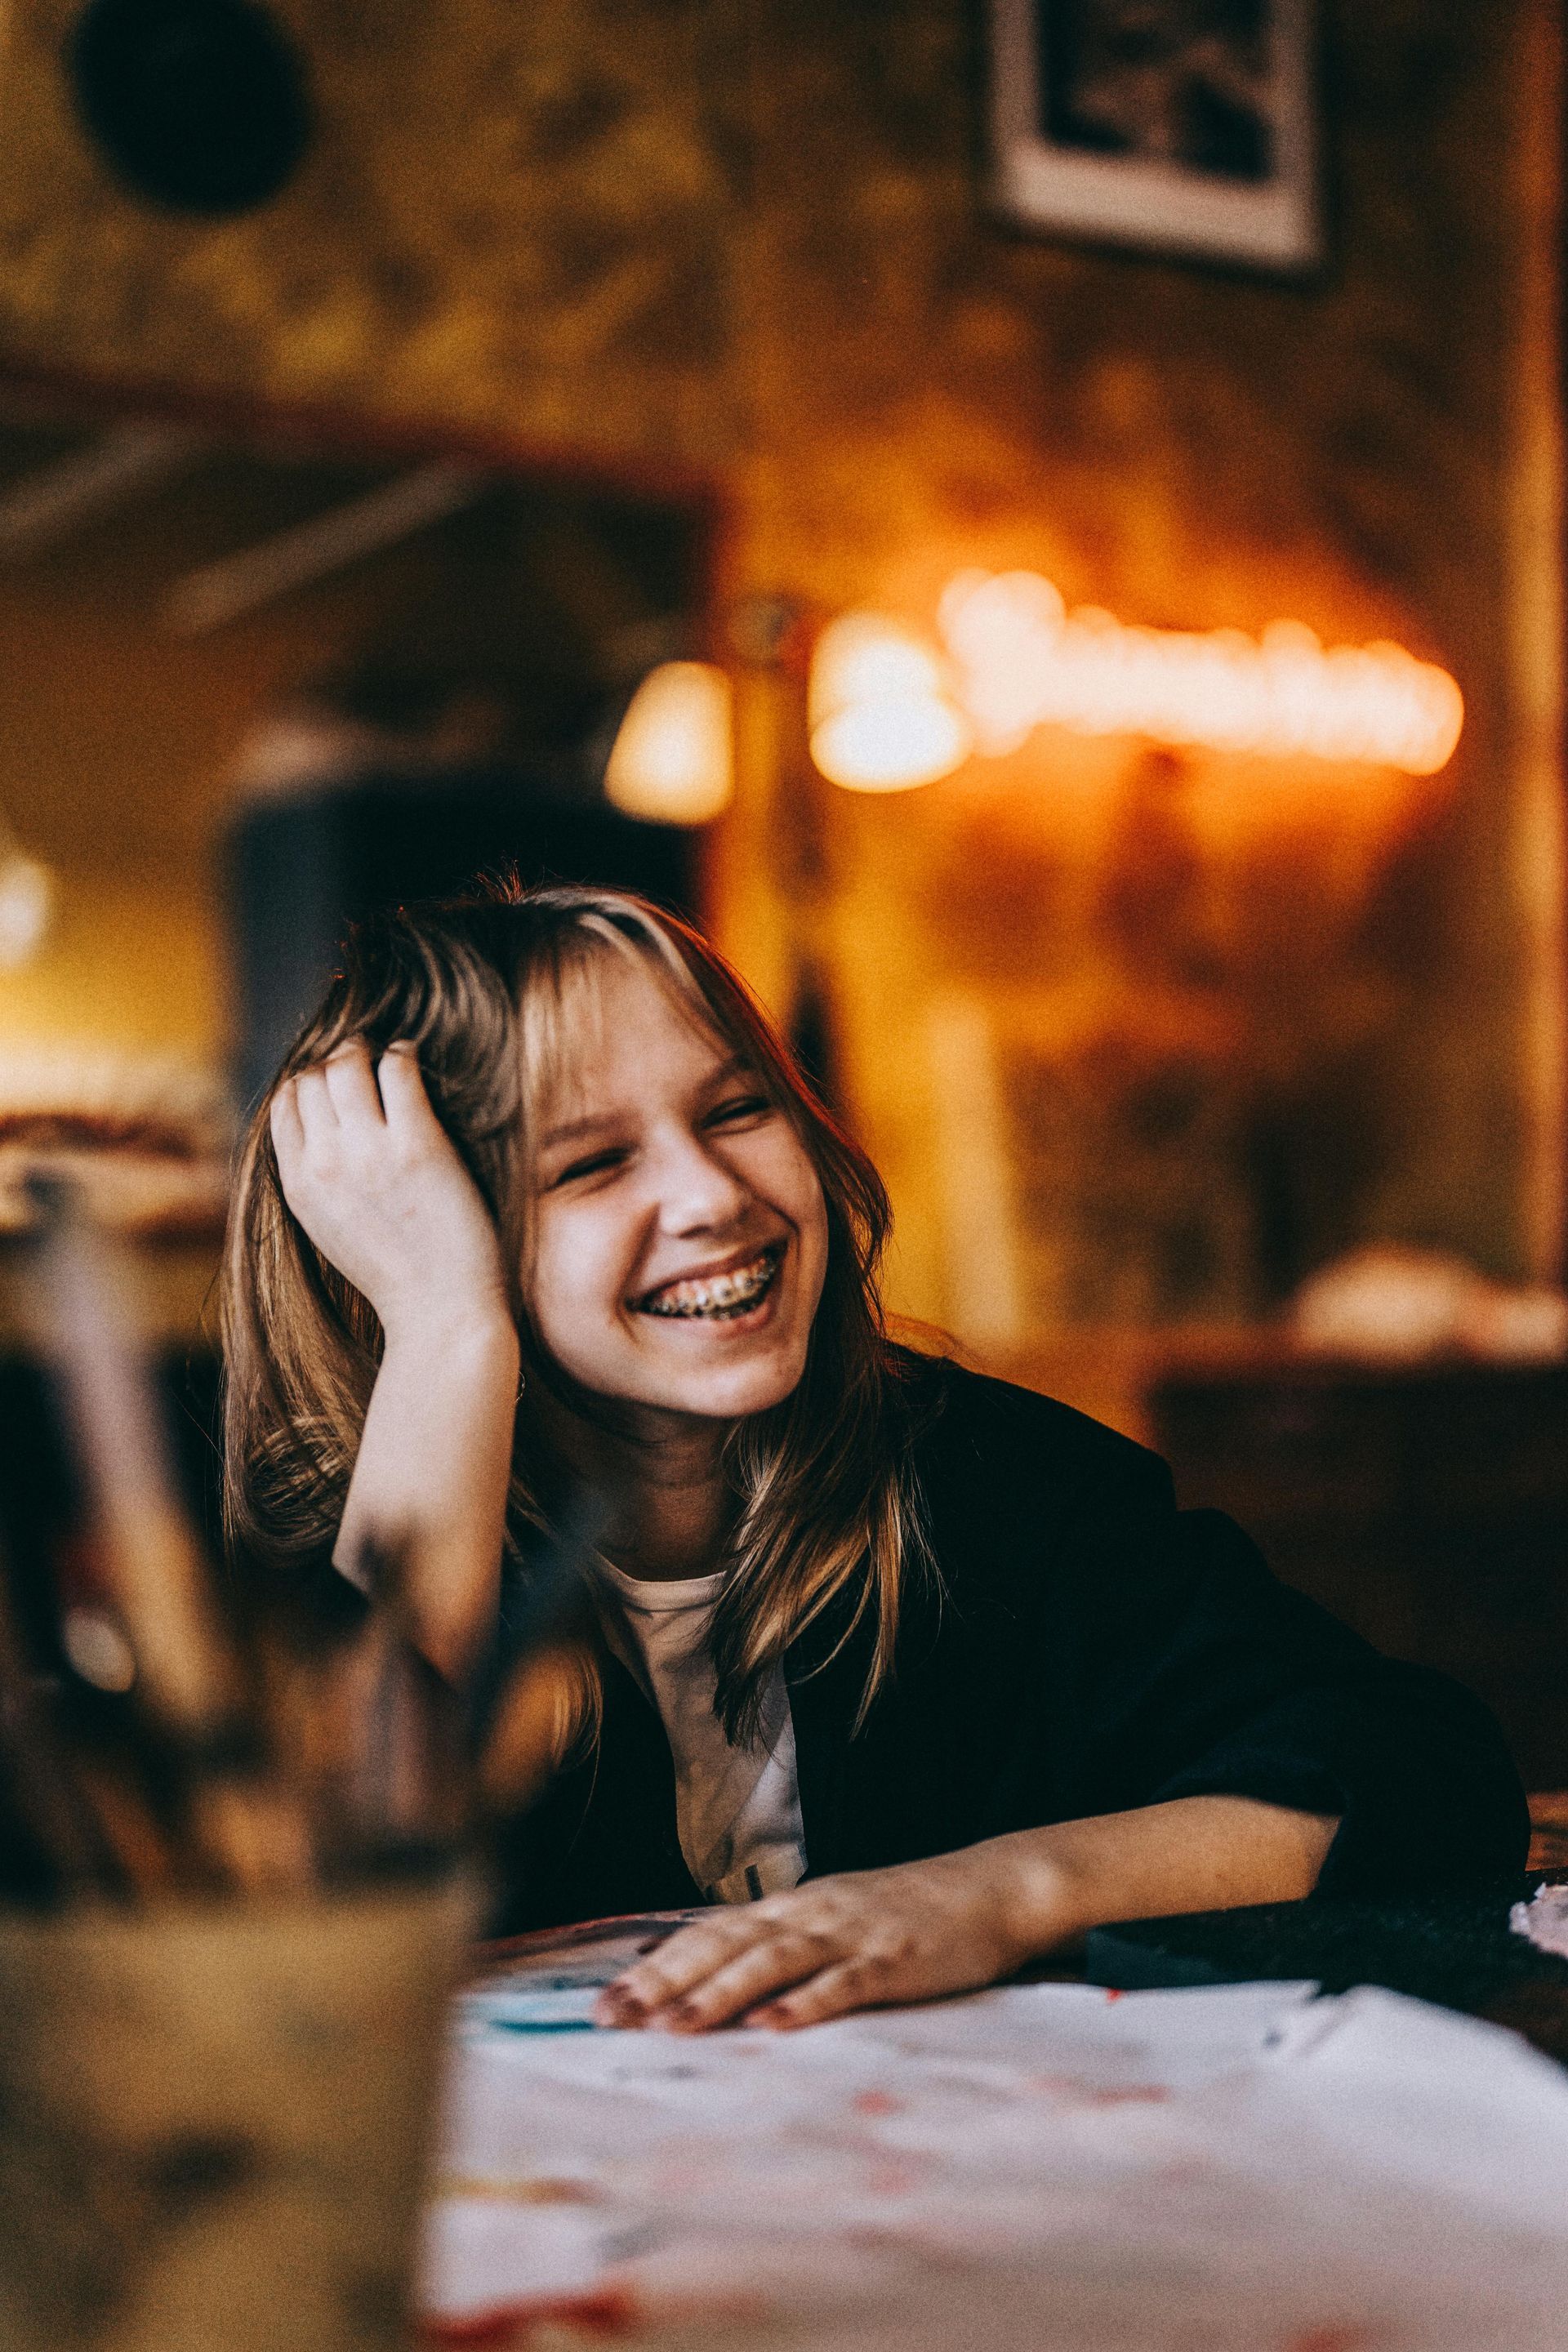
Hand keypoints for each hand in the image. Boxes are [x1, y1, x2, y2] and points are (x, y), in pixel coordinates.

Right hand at [269, 1043, 508, 1342]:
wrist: (439, 1312)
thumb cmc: (395, 1274)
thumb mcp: (328, 1228)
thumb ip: (315, 1180)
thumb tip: (317, 1133)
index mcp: (298, 1185)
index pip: (285, 1102)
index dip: (310, 1082)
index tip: (337, 1081)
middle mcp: (326, 1163)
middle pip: (313, 1076)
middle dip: (337, 1060)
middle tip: (366, 1061)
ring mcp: (370, 1152)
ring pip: (348, 1063)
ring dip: (368, 1050)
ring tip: (390, 1056)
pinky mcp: (417, 1145)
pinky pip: (398, 1070)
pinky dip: (404, 1055)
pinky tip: (415, 1061)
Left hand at [593, 1844, 1050, 2032]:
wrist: (989, 1888)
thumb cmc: (904, 1913)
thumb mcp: (831, 1919)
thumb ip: (778, 1943)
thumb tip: (710, 1972)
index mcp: (791, 1908)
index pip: (708, 1933)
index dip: (656, 1966)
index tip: (606, 2002)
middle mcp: (810, 1914)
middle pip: (725, 1945)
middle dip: (665, 1983)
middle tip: (611, 2018)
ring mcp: (851, 1935)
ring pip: (773, 1962)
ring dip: (719, 1994)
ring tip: (674, 2026)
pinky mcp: (894, 1960)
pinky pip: (844, 1984)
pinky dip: (806, 2004)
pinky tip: (772, 2025)